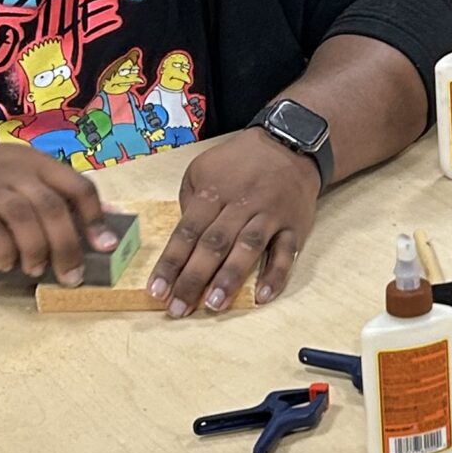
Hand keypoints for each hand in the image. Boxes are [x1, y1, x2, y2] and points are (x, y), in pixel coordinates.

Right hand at [0, 139, 112, 282]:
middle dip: (68, 246)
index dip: (96, 218)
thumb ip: (57, 195)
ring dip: (36, 250)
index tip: (105, 247)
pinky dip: (4, 252)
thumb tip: (105, 223)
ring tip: (35, 268)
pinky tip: (5, 262)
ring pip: (24, 218)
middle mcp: (16, 174)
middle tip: (72, 276)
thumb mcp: (22, 173)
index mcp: (37, 163)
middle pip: (52, 207)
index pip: (78, 187)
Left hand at [149, 129, 320, 316]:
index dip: (171, 263)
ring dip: (230, 278)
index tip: (157, 290)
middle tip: (178, 309)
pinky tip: (262, 296)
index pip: (187, 232)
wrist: (290, 143)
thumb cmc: (241, 162)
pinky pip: (286, 253)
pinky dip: (276, 275)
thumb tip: (183, 240)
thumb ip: (189, 201)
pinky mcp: (294, 226)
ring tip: (214, 305)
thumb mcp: (202, 168)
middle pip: (214, 244)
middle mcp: (241, 205)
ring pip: (248, 248)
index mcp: (214, 192)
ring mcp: (270, 215)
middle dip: (193, 279)